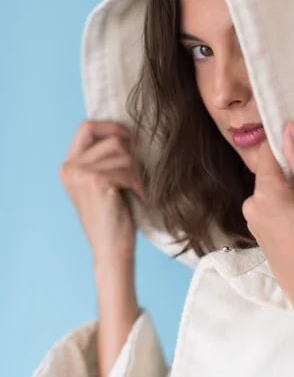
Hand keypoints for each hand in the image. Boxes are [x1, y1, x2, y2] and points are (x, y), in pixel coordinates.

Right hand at [59, 120, 147, 266]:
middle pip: (112, 139)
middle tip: (140, 174)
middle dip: (132, 156)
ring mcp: (81, 173)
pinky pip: (129, 170)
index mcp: (68, 166)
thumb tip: (127, 132)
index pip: (87, 127)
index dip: (111, 126)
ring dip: (138, 173)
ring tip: (140, 190)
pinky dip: (140, 184)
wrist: (111, 250)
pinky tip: (142, 198)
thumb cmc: (112, 218)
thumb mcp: (101, 183)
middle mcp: (69, 167)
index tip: (132, 137)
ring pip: (124, 154)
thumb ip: (103, 159)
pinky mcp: (96, 181)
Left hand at [242, 121, 293, 364]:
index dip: (285, 149)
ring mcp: (252, 221)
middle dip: (291, 178)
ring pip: (271, 191)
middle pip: (269, 174)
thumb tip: (289, 129)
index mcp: (265, 194)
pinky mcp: (257, 232)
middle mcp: (251, 205)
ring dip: (289, 195)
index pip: (267, 153)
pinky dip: (284, 209)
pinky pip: (269, 208)